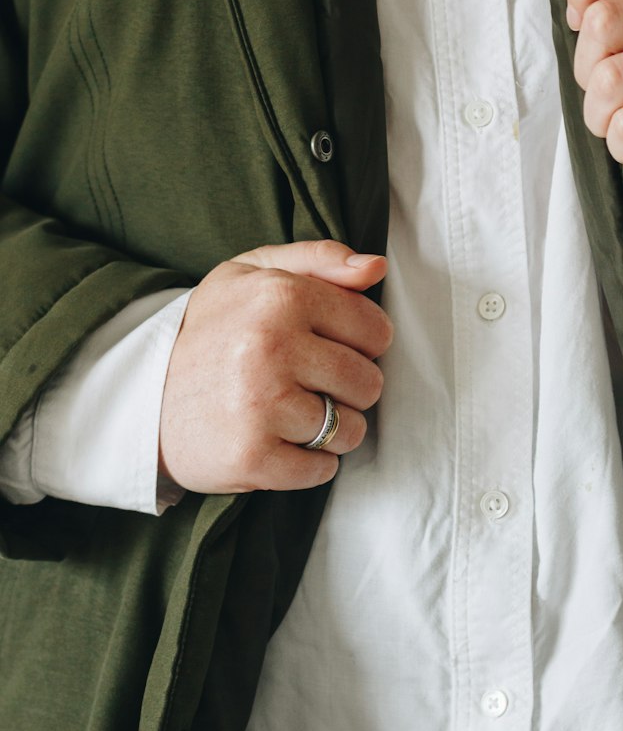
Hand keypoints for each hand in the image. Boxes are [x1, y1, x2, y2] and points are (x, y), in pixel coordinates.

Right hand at [159, 240, 392, 494]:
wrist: (138, 393)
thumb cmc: (211, 330)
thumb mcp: (254, 272)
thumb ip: (321, 259)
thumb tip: (375, 267)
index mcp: (282, 295)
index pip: (376, 331)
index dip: (361, 345)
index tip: (327, 348)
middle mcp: (272, 346)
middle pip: (368, 383)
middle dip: (348, 390)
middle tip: (306, 385)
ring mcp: (261, 404)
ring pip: (350, 430)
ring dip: (331, 430)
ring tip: (291, 415)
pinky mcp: (251, 456)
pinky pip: (320, 470)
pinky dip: (308, 465)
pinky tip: (277, 444)